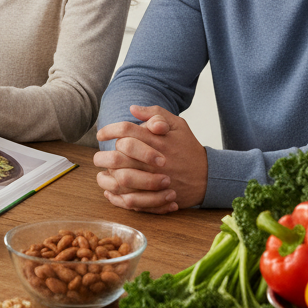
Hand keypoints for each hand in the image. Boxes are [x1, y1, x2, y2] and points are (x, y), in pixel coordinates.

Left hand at [94, 105, 208, 213]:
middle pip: (119, 155)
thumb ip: (155, 113)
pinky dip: (116, 195)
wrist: (208, 176)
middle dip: (103, 155)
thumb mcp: (178, 124)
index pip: (126, 130)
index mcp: (157, 140)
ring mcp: (154, 179)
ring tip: (103, 172)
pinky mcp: (156, 196)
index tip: (101, 134)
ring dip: (107, 175)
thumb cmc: (189, 148)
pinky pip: (130, 198)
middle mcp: (153, 160)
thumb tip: (133, 108)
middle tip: (98, 156)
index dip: (109, 130)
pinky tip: (111, 190)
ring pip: (121, 178)